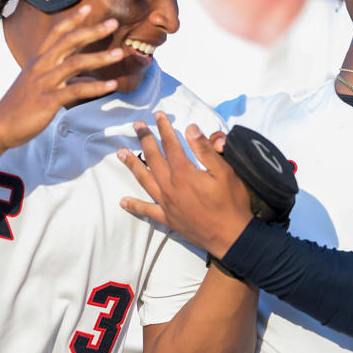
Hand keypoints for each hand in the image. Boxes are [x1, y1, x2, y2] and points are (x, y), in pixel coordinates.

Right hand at [0, 5, 124, 150]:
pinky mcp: (48, 100)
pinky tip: (111, 85)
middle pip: (68, 41)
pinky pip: (75, 90)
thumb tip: (88, 78)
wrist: (0, 127)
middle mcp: (40, 67)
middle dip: (92, 31)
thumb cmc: (20, 106)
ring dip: (100, 57)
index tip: (88, 7)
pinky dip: (95, 87)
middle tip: (113, 22)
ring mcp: (44, 82)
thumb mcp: (39, 85)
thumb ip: (64, 78)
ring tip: (120, 53)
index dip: (72, 19)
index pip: (56, 33)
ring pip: (75, 63)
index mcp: (38, 61)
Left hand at [118, 112, 251, 258]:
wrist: (232, 237)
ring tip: (120, 153)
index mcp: (184, 173)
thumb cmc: (232, 202)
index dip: (164, 128)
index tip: (158, 115)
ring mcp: (167, 204)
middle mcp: (170, 186)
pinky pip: (147, 211)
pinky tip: (123, 202)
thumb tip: (191, 128)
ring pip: (144, 180)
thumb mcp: (225, 172)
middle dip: (145, 139)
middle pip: (153, 158)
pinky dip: (135, 205)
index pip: (171, 145)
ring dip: (132, 165)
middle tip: (137, 125)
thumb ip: (205, 150)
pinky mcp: (168, 219)